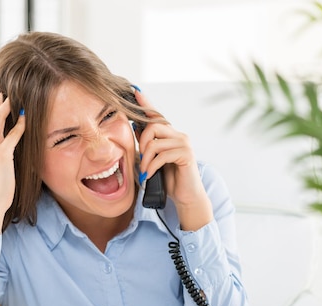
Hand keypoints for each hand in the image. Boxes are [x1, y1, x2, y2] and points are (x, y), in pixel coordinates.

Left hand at [135, 90, 211, 230]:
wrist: (186, 197)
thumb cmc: (169, 179)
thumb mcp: (153, 161)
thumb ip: (146, 146)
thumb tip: (135, 129)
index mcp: (170, 135)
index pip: (156, 115)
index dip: (146, 103)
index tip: (135, 91)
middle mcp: (179, 135)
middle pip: (153, 126)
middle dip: (141, 142)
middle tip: (140, 159)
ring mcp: (184, 144)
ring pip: (155, 142)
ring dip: (145, 159)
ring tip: (144, 171)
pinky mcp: (186, 155)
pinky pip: (162, 155)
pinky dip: (152, 166)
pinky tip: (149, 174)